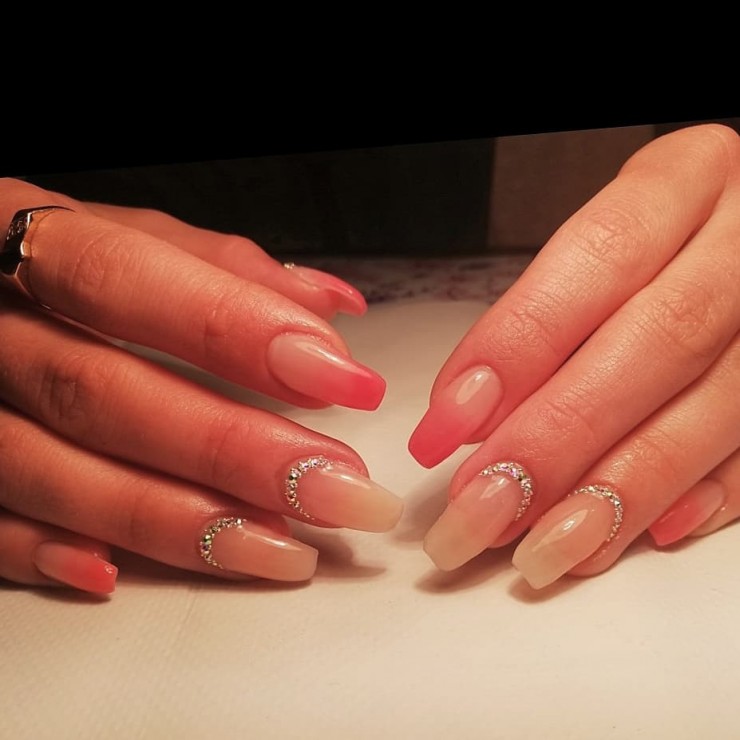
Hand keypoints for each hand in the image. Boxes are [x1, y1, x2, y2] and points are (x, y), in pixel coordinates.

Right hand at [0, 178, 402, 594]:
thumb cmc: (49, 264)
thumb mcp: (121, 235)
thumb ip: (219, 266)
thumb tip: (328, 308)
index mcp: (23, 240)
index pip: (127, 281)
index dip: (236, 332)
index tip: (339, 377)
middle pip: (102, 394)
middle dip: (230, 449)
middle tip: (334, 484)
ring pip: (51, 473)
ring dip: (174, 520)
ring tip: (282, 546)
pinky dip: (46, 551)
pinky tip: (119, 574)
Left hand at [409, 124, 739, 587]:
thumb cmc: (655, 242)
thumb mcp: (602, 246)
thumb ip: (546, 320)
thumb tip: (473, 417)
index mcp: (684, 180)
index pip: (596, 259)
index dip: (517, 347)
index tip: (447, 423)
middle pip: (656, 340)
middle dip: (559, 436)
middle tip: (482, 506)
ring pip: (716, 405)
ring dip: (621, 488)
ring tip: (545, 546)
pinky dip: (705, 495)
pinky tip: (641, 533)